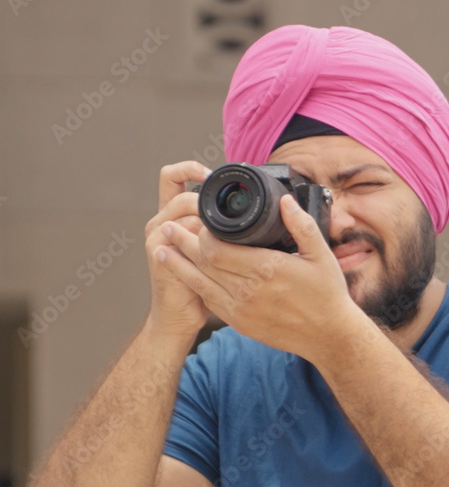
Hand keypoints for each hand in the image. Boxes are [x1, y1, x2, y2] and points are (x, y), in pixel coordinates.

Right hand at [144, 161, 213, 341]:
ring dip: (207, 217)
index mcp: (171, 217)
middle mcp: (160, 222)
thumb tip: (254, 215)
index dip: (191, 168)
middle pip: (178, 189)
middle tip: (228, 214)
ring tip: (224, 236)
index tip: (213, 176)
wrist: (179, 318)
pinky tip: (216, 248)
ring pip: (183, 208)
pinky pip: (181, 233)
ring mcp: (156, 236)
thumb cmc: (200, 287)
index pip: (173, 176)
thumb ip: (219, 230)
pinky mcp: (159, 252)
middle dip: (205, 198)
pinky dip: (202, 236)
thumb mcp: (212, 251)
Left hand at [154, 193, 360, 361]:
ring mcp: (242, 310)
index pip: (218, 248)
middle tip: (169, 226)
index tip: (195, 220)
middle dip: (182, 243)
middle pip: (203, 263)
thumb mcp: (321, 255)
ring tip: (162, 249)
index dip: (200, 233)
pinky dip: (194, 287)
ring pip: (200, 284)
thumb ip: (301, 225)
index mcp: (266, 268)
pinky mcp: (240, 324)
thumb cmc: (327, 294)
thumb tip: (284, 200)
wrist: (328, 337)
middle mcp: (249, 290)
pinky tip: (185, 276)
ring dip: (179, 266)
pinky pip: (210, 302)